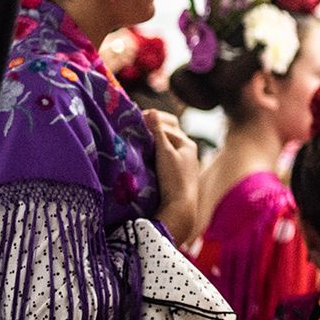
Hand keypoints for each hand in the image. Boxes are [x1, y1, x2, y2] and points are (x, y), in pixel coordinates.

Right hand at [144, 109, 199, 241]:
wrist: (180, 208)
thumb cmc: (174, 179)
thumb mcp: (164, 153)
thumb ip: (157, 132)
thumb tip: (150, 111)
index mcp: (187, 143)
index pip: (167, 124)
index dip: (150, 119)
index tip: (133, 118)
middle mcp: (187, 150)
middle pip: (168, 131)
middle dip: (152, 127)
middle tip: (134, 125)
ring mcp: (182, 162)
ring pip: (165, 144)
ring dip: (152, 139)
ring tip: (136, 137)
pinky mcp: (175, 173)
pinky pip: (163, 155)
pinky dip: (154, 150)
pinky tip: (142, 153)